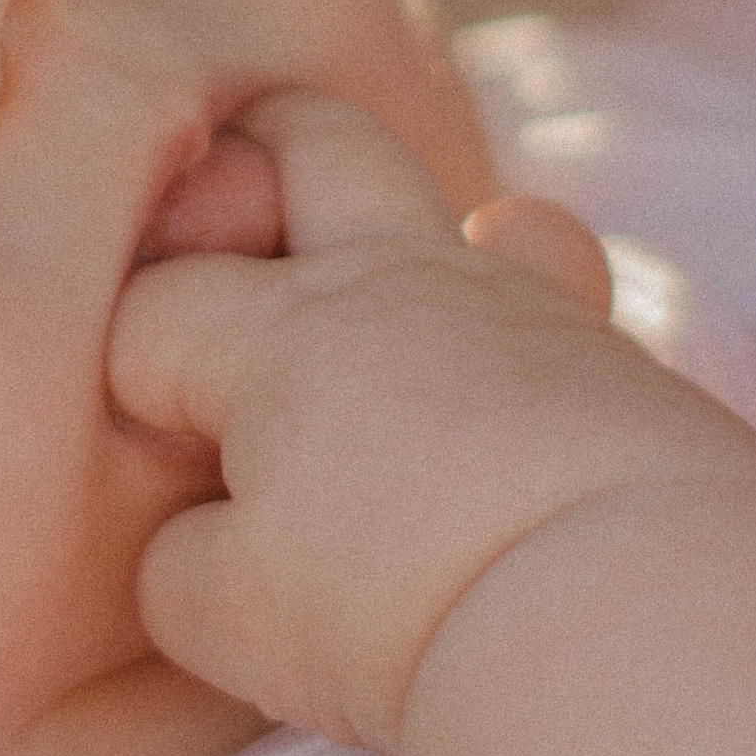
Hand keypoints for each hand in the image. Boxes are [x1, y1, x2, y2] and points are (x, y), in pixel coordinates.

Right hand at [107, 89, 751, 755]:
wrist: (627, 611)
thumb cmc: (397, 604)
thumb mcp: (225, 613)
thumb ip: (182, 562)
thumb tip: (201, 540)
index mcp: (283, 328)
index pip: (162, 309)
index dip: (127, 368)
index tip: (140, 436)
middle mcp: (405, 282)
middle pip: (321, 141)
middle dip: (265, 147)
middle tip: (243, 199)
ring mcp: (527, 309)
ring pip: (480, 206)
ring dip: (433, 236)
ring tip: (410, 296)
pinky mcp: (626, 367)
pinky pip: (570, 301)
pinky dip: (528, 327)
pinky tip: (520, 388)